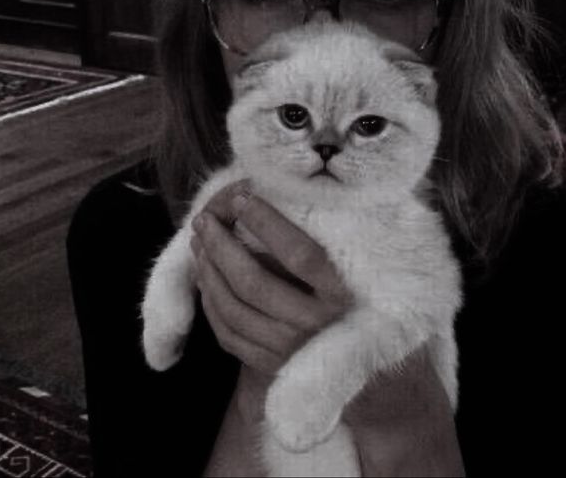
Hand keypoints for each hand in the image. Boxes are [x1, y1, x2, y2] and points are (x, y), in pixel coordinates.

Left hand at [190, 181, 351, 375]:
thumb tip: (272, 200)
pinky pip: (229, 334)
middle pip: (253, 282)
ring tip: (200, 244)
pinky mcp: (271, 367)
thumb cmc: (357, 296)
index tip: (242, 198)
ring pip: (234, 308)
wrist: (364, 361)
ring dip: (209, 272)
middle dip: (221, 246)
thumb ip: (316, 241)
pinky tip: (206, 280)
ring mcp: (290, 349)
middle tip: (205, 219)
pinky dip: (211, 304)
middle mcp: (315, 324)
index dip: (266, 223)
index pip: (298, 253)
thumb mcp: (350, 267)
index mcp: (341, 293)